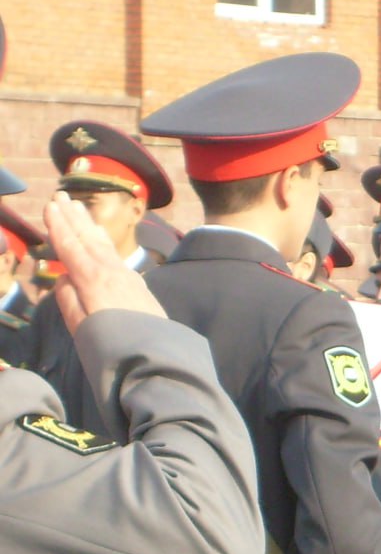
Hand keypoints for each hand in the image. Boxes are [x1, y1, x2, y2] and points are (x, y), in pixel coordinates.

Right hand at [43, 191, 166, 334]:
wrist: (156, 357)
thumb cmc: (112, 346)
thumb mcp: (80, 326)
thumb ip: (69, 299)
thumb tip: (67, 278)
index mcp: (93, 280)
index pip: (71, 247)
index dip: (59, 226)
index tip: (50, 206)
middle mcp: (112, 273)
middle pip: (88, 239)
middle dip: (73, 217)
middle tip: (62, 195)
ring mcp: (129, 278)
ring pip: (104, 245)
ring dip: (89, 225)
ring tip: (80, 208)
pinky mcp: (139, 286)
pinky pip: (116, 255)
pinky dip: (104, 240)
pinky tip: (102, 237)